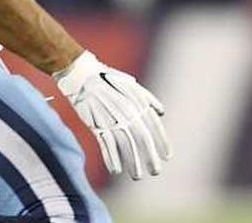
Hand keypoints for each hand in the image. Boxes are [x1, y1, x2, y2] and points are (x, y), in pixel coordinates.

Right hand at [54, 51, 171, 179]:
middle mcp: (127, 111)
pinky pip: (106, 144)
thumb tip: (161, 113)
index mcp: (138, 102)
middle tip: (156, 171)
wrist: (83, 75)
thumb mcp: (132, 85)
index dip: (162, 142)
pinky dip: (111, 158)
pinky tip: (116, 169)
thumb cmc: (108, 80)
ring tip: (137, 176)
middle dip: (150, 157)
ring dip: (132, 162)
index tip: (167, 156)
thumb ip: (148, 99)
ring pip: (125, 145)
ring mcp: (111, 118)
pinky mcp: (96, 124)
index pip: (154, 126)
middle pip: (142, 138)